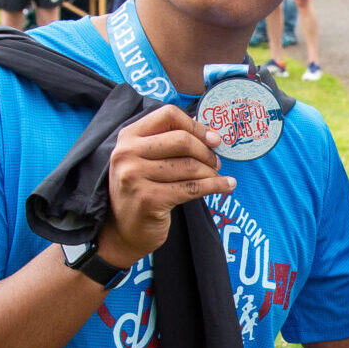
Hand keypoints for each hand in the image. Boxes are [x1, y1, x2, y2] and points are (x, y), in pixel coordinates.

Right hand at [96, 105, 236, 268]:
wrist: (121, 232)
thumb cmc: (139, 191)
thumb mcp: (142, 160)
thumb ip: (166, 141)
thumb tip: (205, 129)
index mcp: (127, 137)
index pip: (168, 115)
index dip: (195, 125)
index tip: (212, 138)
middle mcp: (127, 153)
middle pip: (181, 139)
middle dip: (206, 151)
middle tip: (216, 162)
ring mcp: (135, 176)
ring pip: (189, 166)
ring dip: (211, 172)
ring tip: (217, 176)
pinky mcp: (149, 199)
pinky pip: (193, 188)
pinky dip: (216, 186)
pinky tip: (227, 186)